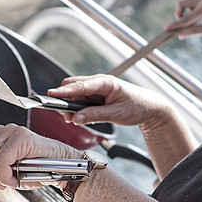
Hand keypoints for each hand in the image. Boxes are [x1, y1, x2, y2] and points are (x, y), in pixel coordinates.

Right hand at [46, 74, 174, 129]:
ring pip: (76, 94)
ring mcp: (97, 88)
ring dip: (73, 106)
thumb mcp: (116, 114)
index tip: (51, 95)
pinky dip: (79, 107)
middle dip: (66, 101)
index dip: (64, 91)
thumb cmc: (137, 106)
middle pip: (73, 86)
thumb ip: (95, 116)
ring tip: (77, 119)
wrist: (149, 107)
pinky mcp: (97, 94)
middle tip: (68, 118)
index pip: (80, 86)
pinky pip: (82, 99)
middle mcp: (99, 82)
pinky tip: (84, 116)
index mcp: (105, 82)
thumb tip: (76, 118)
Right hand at [165, 0, 201, 38]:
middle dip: (180, 14)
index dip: (176, 24)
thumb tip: (180, 35)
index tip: (167, 28)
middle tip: (185, 23)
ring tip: (199, 20)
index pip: (186, 18)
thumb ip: (194, 32)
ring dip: (188, 10)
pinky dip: (195, 6)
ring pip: (188, 1)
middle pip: (182, 3)